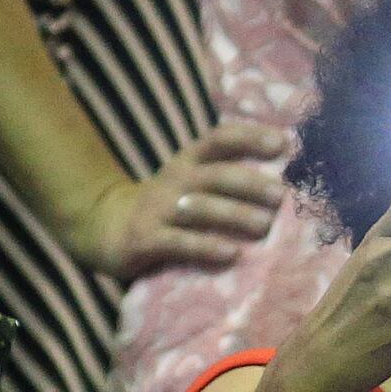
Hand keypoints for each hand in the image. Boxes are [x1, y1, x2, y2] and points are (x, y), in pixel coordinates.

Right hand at [77, 121, 293, 279]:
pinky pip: (179, 243)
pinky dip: (206, 248)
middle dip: (250, 183)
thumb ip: (225, 175)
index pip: (219, 139)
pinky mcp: (147, 239)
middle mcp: (175, 179)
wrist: (104, 226)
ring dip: (234, 215)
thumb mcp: (190, 180)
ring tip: (265, 226)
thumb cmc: (166, 205)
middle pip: (215, 175)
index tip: (283, 144)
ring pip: (200, 208)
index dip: (249, 137)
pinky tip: (232, 254)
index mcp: (189, 160)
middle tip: (281, 197)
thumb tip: (285, 175)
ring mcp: (159, 210)